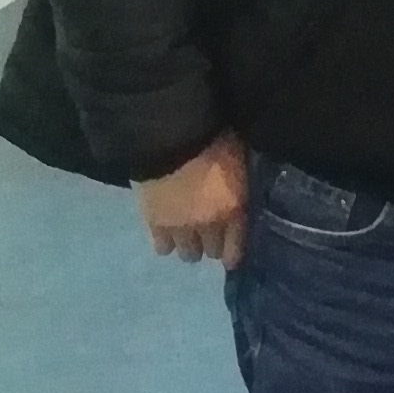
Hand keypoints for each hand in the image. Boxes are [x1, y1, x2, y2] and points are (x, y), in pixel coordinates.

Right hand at [137, 133, 249, 269]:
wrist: (169, 135)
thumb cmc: (212, 139)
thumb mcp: (237, 160)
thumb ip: (238, 185)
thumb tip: (238, 195)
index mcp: (233, 209)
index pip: (235, 248)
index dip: (232, 255)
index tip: (230, 256)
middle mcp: (209, 225)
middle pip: (211, 252)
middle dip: (210, 243)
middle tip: (206, 232)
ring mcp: (180, 227)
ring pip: (187, 254)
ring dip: (188, 245)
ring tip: (184, 233)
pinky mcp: (154, 224)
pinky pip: (162, 248)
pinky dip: (165, 242)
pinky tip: (165, 232)